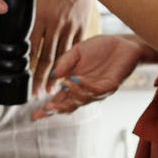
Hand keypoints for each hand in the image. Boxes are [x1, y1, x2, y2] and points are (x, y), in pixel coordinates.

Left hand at [29, 0, 94, 87]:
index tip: (21, 78)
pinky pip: (76, 48)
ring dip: (55, 75)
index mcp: (39, 16)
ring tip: (50, 90)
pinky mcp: (82, 26)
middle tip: (35, 94)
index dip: (27, 64)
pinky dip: (72, 63)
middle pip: (46, 56)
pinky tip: (68, 75)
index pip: (30, 46)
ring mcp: (70, 27)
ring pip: (61, 56)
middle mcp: (54, 24)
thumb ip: (22, 8)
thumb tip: (2, 13)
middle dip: (39, 77)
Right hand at [32, 35, 146, 117]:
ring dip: (72, 94)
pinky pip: (96, 90)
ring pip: (82, 99)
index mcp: (74, 84)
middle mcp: (85, 91)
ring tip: (63, 86)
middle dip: (57, 109)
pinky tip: (76, 80)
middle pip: (69, 106)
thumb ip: (64, 62)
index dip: (48, 109)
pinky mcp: (110, 85)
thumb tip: (53, 75)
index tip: (35, 115)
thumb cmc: (100, 48)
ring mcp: (97, 90)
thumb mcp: (76, 52)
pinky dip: (85, 86)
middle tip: (47, 109)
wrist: (122, 43)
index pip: (59, 100)